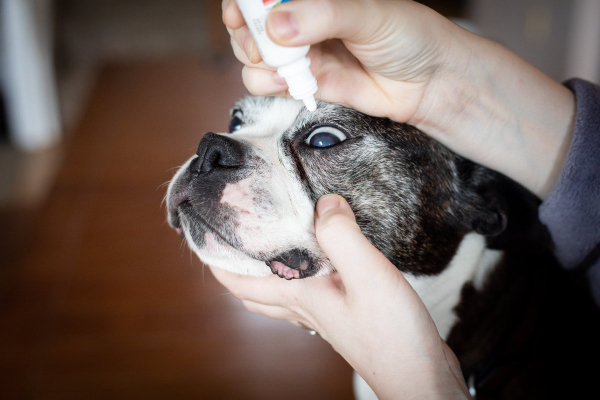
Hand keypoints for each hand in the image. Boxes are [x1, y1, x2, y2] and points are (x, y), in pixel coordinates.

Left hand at [210, 194, 469, 398]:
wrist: (418, 375)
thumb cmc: (391, 334)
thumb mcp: (367, 275)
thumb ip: (341, 236)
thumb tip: (324, 203)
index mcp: (298, 295)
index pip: (238, 280)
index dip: (216, 260)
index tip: (203, 233)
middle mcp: (303, 306)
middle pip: (253, 289)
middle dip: (234, 266)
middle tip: (233, 235)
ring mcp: (323, 315)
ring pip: (278, 293)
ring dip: (264, 271)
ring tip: (268, 242)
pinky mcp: (344, 315)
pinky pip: (308, 292)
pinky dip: (299, 275)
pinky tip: (320, 260)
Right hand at [223, 0, 574, 198]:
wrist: (429, 83)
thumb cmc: (409, 36)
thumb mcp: (369, 14)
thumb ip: (323, 16)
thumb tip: (278, 26)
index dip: (246, 1)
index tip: (242, 11)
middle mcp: (304, 19)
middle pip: (251, 23)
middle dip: (248, 33)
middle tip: (262, 41)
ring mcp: (303, 50)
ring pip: (254, 55)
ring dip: (258, 61)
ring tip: (284, 64)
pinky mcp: (307, 81)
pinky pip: (269, 83)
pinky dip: (270, 84)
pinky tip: (290, 82)